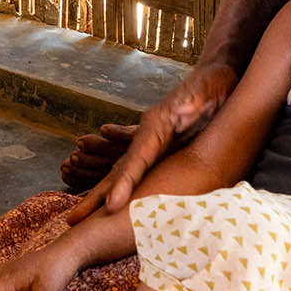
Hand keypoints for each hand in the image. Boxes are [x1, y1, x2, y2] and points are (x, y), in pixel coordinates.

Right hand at [62, 65, 238, 223]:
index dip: (124, 183)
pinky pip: (138, 166)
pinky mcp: (163, 141)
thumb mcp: (204, 95)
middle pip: (120, 168)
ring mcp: (154, 137)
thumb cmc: (213, 84)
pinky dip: (122, 180)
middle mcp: (149, 133)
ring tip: (82, 209)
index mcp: (156, 125)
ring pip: (124, 169)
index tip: (111, 206)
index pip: (137, 159)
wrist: (217, 71)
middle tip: (73, 219)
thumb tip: (183, 115)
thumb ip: (191, 107)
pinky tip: (107, 191)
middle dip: (99, 194)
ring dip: (104, 190)